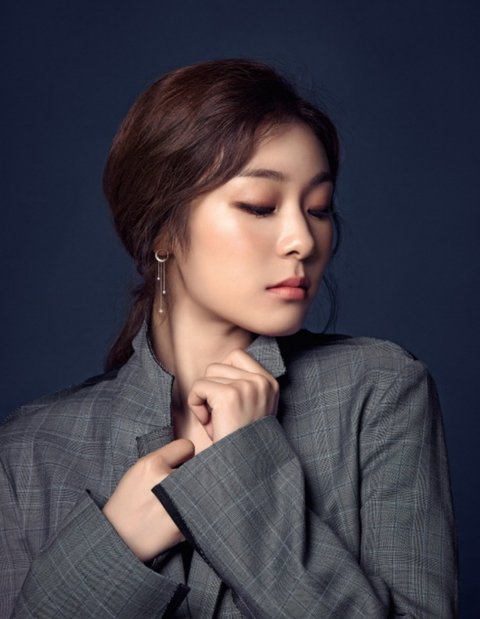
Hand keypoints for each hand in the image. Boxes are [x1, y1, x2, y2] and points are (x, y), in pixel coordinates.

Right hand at [102, 438, 194, 561]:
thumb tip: (190, 450)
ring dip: (193, 493)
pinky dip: (191, 512)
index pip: (187, 446)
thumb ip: (163, 458)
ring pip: (200, 489)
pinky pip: (197, 509)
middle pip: (197, 466)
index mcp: (153, 464)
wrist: (119, 539)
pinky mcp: (184, 525)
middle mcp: (166, 480)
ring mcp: (176, 504)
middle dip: (190, 474)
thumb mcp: (137, 471)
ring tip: (175, 503)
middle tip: (177, 486)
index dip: (183, 454)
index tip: (179, 462)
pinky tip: (176, 518)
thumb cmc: (128, 502)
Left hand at [188, 349, 278, 442]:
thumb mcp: (252, 408)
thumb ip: (241, 385)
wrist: (244, 469)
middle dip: (211, 389)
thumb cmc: (242, 442)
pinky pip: (198, 387)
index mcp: (270, 383)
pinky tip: (207, 423)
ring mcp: (246, 387)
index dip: (222, 376)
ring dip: (203, 398)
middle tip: (218, 416)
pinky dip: (195, 404)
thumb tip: (214, 368)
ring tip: (215, 421)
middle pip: (217, 365)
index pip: (236, 355)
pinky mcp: (228, 395)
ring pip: (207, 375)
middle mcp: (261, 381)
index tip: (226, 402)